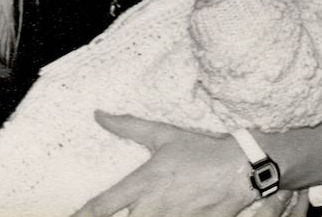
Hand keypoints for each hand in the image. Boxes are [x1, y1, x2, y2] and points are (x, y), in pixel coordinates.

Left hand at [71, 112, 294, 216]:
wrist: (239, 170)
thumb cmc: (201, 151)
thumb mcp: (164, 135)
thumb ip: (129, 126)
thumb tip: (99, 114)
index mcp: (142, 184)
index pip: (101, 207)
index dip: (82, 215)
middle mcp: (152, 208)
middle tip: (115, 212)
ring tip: (150, 211)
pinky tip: (169, 215)